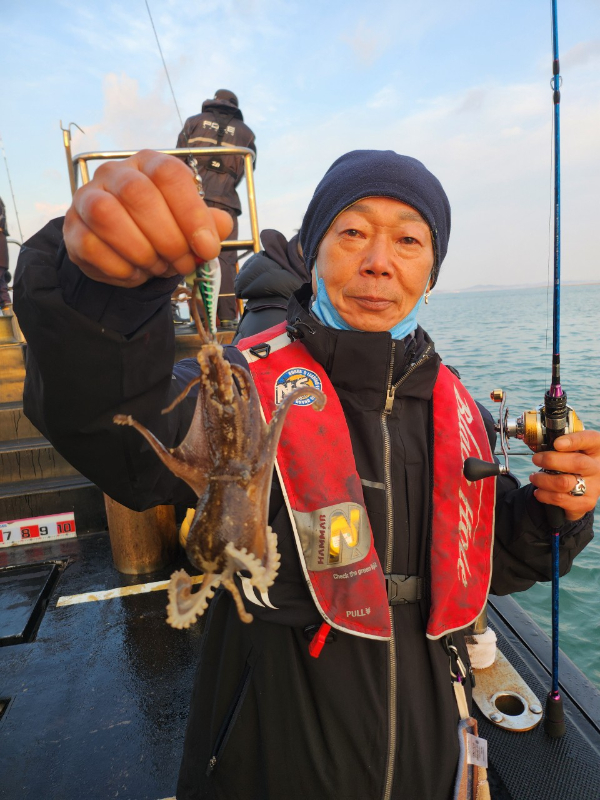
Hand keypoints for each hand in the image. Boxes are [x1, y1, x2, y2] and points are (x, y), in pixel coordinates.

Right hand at [63, 150, 233, 287]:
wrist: (121, 245)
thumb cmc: (160, 227)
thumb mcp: (190, 223)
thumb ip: (210, 224)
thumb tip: (222, 225)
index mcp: (150, 164)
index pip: (169, 174)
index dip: (192, 214)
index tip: (207, 248)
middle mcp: (116, 173)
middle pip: (138, 194)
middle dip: (168, 239)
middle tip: (183, 264)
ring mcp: (88, 198)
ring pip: (107, 217)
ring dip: (142, 252)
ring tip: (159, 267)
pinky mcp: (73, 229)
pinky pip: (91, 246)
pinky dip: (120, 268)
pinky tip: (136, 272)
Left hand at [529, 430, 599, 520]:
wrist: (583, 487)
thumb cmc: (572, 462)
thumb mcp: (570, 449)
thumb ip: (558, 443)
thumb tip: (536, 443)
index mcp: (596, 448)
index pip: (589, 440)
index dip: (573, 441)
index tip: (556, 443)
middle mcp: (598, 467)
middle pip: (578, 463)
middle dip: (551, 460)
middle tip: (536, 459)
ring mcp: (594, 486)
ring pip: (564, 483)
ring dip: (543, 479)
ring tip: (534, 477)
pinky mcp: (586, 502)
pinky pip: (560, 499)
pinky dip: (544, 495)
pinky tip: (539, 491)